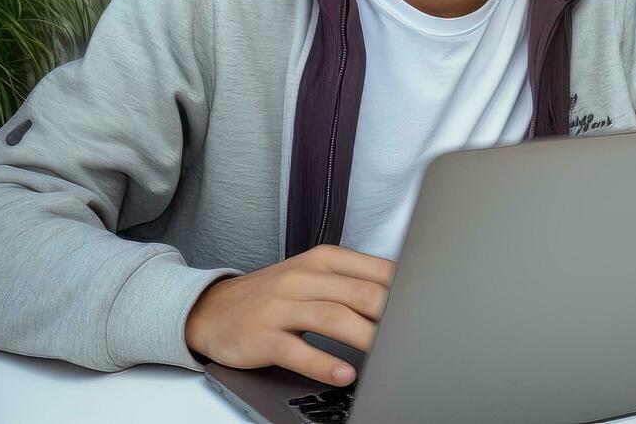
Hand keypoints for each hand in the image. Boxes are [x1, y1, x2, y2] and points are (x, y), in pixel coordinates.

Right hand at [184, 244, 394, 385]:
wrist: (211, 309)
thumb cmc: (273, 294)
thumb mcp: (312, 276)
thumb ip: (353, 283)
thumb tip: (402, 297)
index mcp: (322, 260)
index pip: (374, 270)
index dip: (403, 290)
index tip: (425, 307)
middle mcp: (303, 278)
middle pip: (358, 293)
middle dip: (390, 314)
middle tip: (414, 333)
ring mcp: (281, 307)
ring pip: (332, 318)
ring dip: (364, 337)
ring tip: (388, 355)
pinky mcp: (263, 336)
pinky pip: (298, 351)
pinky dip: (324, 363)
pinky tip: (344, 373)